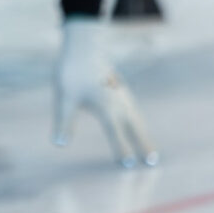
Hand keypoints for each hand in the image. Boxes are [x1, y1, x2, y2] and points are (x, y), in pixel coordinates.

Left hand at [55, 16, 157, 167]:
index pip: (115, 133)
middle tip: (154, 162)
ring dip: (144, 135)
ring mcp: (122, 96)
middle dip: (144, 145)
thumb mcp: (64, 99)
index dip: (122, 150)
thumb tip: (59, 144)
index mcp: (105, 107)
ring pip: (137, 119)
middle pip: (135, 128)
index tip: (129, 165)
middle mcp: (119, 103)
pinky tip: (138, 128)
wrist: (82, 47)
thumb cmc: (71, 72)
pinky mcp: (121, 91)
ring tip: (151, 152)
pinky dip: (139, 124)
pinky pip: (134, 111)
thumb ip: (63, 122)